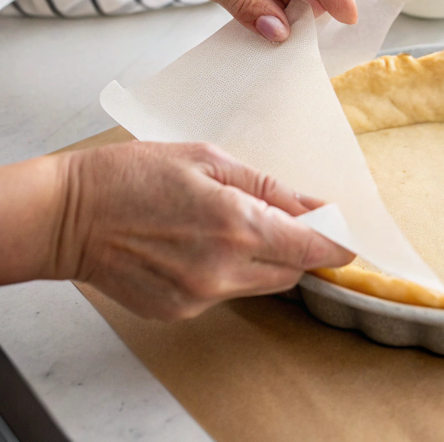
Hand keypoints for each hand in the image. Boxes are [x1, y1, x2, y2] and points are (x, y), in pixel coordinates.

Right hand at [54, 141, 352, 319]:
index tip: (347, 239)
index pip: (311, 250)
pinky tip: (202, 244)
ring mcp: (200, 297)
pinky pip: (228, 294)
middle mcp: (223, 270)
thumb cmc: (133, 175)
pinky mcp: (181, 311)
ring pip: (262, 285)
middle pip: (292, 271)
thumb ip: (269, 187)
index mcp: (235, 225)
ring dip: (265, 259)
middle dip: (299, 247)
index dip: (336, 245)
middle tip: (285, 219)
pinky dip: (231, 272)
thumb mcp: (208, 160)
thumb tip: (315, 204)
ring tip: (234, 225)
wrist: (69, 215)